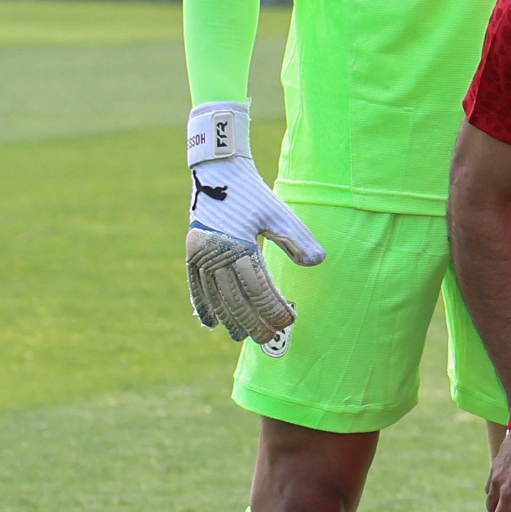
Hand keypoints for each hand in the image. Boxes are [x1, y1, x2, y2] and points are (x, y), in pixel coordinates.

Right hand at [184, 104, 323, 351]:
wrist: (218, 172)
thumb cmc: (254, 193)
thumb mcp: (278, 212)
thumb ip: (297, 238)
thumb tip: (318, 262)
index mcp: (238, 243)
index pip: (258, 285)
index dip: (273, 306)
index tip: (288, 322)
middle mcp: (215, 252)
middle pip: (235, 297)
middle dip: (253, 321)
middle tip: (268, 339)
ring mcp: (200, 254)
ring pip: (215, 295)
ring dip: (229, 318)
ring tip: (241, 338)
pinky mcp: (192, 252)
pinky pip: (195, 285)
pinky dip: (202, 305)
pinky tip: (210, 324)